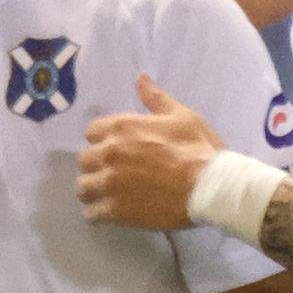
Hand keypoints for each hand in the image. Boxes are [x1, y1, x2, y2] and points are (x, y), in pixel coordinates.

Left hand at [77, 81, 227, 234]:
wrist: (208, 186)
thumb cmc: (197, 148)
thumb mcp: (180, 116)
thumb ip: (155, 98)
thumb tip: (140, 78)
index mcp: (121, 128)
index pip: (91, 132)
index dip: (102, 140)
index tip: (114, 148)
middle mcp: (109, 153)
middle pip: (84, 160)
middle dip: (96, 165)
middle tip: (111, 173)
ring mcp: (110, 183)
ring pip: (83, 188)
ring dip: (92, 190)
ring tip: (105, 195)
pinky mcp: (115, 210)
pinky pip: (92, 214)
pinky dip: (96, 214)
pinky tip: (106, 213)